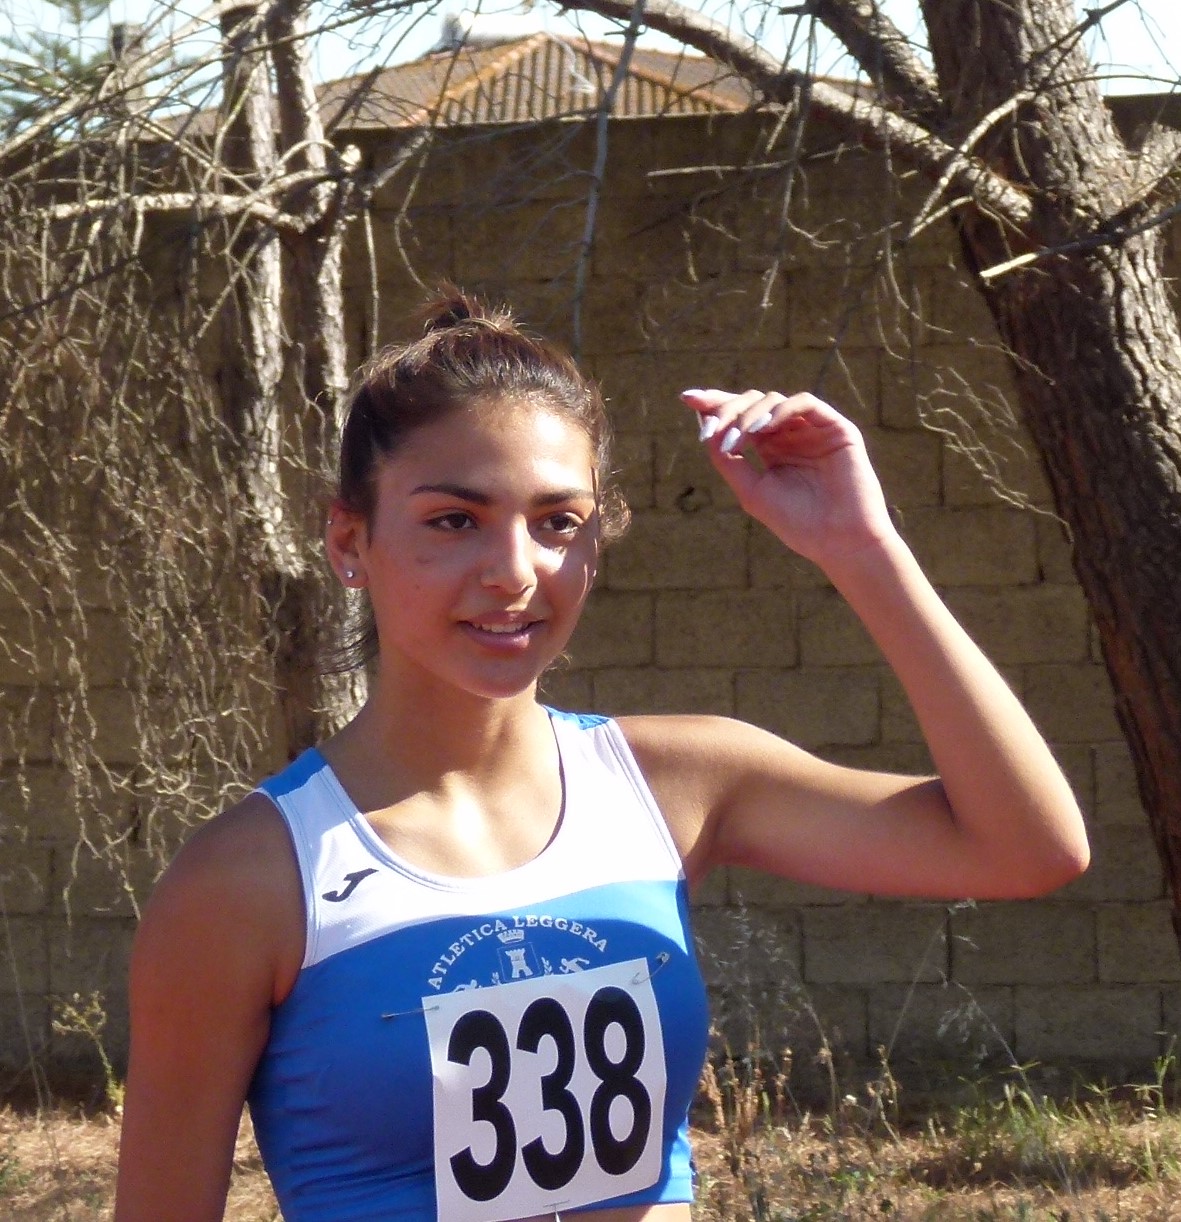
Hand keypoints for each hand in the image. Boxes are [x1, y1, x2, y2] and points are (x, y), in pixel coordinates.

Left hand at [682, 388, 897, 569]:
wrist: (839, 541)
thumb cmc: (797, 523)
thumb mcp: (751, 491)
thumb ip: (728, 461)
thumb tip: (705, 430)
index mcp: (771, 450)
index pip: (740, 418)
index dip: (715, 405)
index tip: (687, 398)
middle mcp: (790, 435)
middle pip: (752, 403)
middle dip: (726, 407)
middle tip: (709, 421)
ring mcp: (812, 430)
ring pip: (774, 400)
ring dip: (749, 414)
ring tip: (737, 438)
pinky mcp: (836, 428)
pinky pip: (805, 403)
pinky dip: (781, 409)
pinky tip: (763, 425)